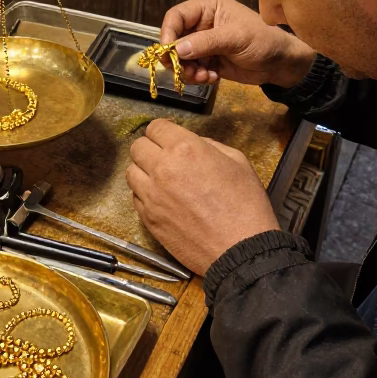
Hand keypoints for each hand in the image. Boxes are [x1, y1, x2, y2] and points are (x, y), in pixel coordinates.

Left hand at [127, 118, 279, 275]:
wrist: (240, 249)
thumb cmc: (245, 208)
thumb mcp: (238, 162)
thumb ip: (211, 146)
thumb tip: (195, 145)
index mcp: (186, 149)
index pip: (156, 128)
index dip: (163, 131)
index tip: (167, 138)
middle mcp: (163, 169)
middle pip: (137, 147)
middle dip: (150, 149)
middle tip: (164, 157)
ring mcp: (152, 195)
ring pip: (131, 172)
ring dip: (144, 171)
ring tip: (161, 179)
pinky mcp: (148, 218)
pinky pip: (135, 197)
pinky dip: (145, 195)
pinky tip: (163, 199)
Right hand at [160, 0, 314, 87]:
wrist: (281, 64)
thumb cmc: (263, 40)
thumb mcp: (236, 38)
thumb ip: (206, 42)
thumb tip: (177, 49)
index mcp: (208, 8)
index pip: (176, 16)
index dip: (167, 33)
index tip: (166, 52)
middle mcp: (202, 24)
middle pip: (174, 39)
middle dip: (178, 57)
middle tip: (184, 71)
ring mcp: (204, 44)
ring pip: (181, 58)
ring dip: (187, 70)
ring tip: (203, 77)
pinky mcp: (208, 61)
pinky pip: (191, 69)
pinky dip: (197, 76)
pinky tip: (212, 79)